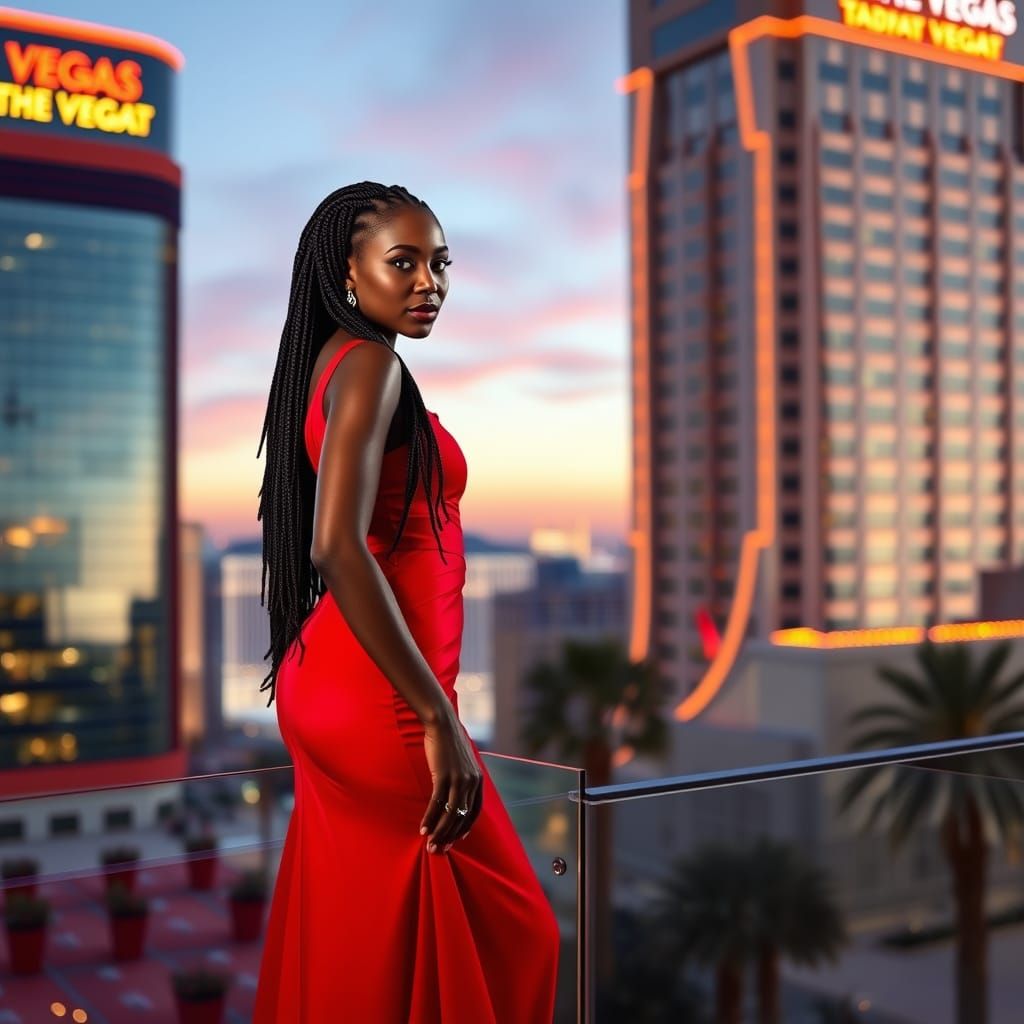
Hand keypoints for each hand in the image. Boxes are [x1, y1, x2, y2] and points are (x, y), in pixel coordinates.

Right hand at [419, 713, 482, 853]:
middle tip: (439, 849)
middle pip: (462, 817)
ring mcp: (458, 779)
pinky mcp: (443, 776)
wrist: (442, 724)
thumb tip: (457, 793)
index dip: (466, 827)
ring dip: (439, 832)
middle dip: (450, 836)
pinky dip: (430, 818)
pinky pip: (437, 804)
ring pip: (450, 814)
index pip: (474, 811)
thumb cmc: (449, 743)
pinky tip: (423, 828)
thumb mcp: (462, 763)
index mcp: (478, 780)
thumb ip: (463, 779)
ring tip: (430, 844)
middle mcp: (471, 782)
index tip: (458, 839)